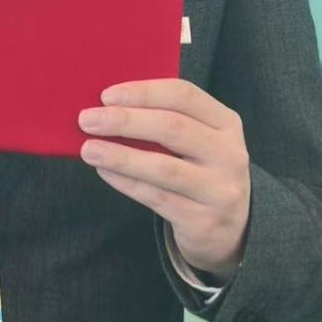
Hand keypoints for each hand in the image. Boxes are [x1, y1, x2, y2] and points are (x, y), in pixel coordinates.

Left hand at [77, 79, 250, 278]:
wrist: (234, 229)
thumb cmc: (201, 171)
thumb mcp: (199, 140)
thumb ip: (166, 120)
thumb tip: (108, 107)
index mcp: (226, 123)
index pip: (184, 96)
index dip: (143, 92)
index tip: (106, 96)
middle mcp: (229, 154)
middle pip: (172, 128)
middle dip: (125, 121)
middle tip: (87, 120)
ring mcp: (219, 189)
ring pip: (163, 167)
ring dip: (120, 155)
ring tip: (89, 149)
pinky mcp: (203, 220)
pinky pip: (156, 197)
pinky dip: (126, 182)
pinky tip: (105, 171)